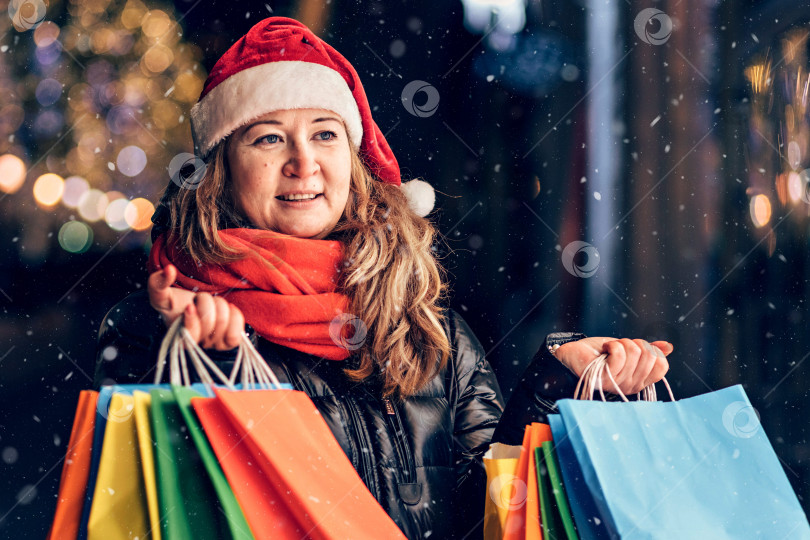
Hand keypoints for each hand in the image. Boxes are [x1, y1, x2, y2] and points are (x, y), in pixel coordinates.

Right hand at [147, 264, 244, 349]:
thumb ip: (158, 282)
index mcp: (178, 339)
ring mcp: (214, 345)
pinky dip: (235, 317)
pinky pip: (236, 336)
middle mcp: (197, 346)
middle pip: (209, 323)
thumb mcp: (161, 293)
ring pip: (224, 324)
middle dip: (206, 305)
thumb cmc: (176, 302)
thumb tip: (169, 270)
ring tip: (212, 305)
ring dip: (220, 307)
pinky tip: (229, 309)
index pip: (189, 336)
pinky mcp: (228, 342)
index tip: (189, 305)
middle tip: (200, 301)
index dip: (191, 319)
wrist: (195, 305)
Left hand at [554, 337, 672, 394]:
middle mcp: (631, 386)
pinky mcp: (603, 377)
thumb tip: (668, 347)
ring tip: (609, 349)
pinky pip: (619, 355)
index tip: (635, 347)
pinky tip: (604, 349)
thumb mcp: (627, 349)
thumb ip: (648, 350)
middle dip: (634, 343)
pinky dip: (612, 345)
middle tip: (619, 347)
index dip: (651, 349)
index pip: (662, 366)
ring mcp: (617, 384)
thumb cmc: (599, 353)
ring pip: (634, 353)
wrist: (573, 354)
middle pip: (650, 356)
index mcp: (640, 381)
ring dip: (620, 343)